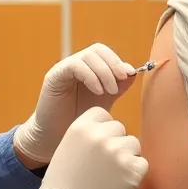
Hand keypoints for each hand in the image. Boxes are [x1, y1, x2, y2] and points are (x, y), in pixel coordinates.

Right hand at [14, 44, 137, 163]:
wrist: (57, 139)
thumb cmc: (79, 122)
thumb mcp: (104, 102)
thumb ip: (118, 87)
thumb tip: (132, 72)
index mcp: (88, 69)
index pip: (105, 53)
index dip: (118, 61)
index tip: (129, 74)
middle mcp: (75, 65)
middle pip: (97, 49)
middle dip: (113, 63)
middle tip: (121, 79)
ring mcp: (64, 69)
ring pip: (88, 56)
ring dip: (104, 71)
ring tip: (110, 91)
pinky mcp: (54, 76)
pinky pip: (75, 66)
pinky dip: (90, 76)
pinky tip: (98, 91)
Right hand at [25, 107, 147, 188]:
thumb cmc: (62, 184)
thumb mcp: (67, 148)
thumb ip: (87, 136)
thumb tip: (109, 133)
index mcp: (82, 127)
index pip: (103, 115)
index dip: (101, 129)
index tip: (95, 146)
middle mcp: (101, 135)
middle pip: (120, 128)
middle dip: (114, 143)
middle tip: (102, 164)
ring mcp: (119, 152)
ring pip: (133, 144)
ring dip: (126, 156)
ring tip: (111, 175)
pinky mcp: (133, 170)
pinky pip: (142, 163)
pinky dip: (134, 173)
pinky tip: (118, 184)